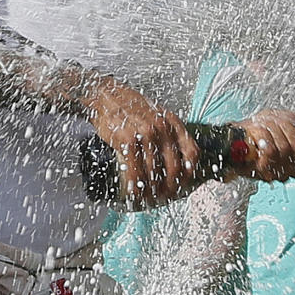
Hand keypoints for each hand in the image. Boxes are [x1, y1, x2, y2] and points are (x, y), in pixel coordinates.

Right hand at [82, 76, 198, 207]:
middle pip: (173, 168)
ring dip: (151, 192)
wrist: (103, 95)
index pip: (191, 151)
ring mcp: (144, 135)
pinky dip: (134, 187)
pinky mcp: (126, 141)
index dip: (190, 172)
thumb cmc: (127, 104)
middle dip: (169, 188)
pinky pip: (134, 172)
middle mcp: (161, 128)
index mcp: (171, 121)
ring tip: (147, 199)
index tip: (184, 182)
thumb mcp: (155, 112)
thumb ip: (166, 129)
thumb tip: (174, 153)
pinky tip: (133, 193)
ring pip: (154, 173)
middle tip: (163, 197)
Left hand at [232, 109, 294, 182]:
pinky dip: (264, 138)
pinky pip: (270, 152)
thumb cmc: (258, 129)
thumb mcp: (282, 119)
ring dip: (273, 130)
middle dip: (286, 128)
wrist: (235, 138)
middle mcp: (292, 168)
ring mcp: (278, 172)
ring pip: (285, 148)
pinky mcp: (263, 172)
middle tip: (275, 121)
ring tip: (264, 126)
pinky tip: (259, 136)